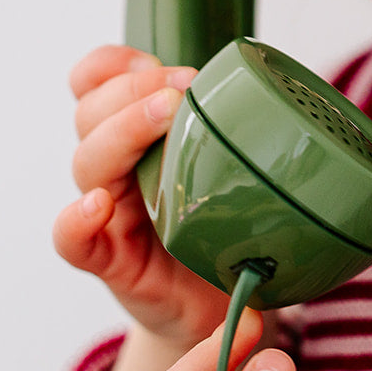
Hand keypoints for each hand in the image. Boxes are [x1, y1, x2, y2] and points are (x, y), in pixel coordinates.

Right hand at [52, 45, 231, 346]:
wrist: (223, 308)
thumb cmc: (230, 236)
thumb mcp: (240, 175)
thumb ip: (249, 139)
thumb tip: (299, 104)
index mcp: (140, 139)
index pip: (97, 84)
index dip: (116, 64)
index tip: (160, 62)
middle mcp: (118, 170)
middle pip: (91, 112)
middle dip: (135, 87)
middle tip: (186, 86)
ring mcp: (110, 215)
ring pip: (87, 161)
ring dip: (123, 129)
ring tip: (168, 114)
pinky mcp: (109, 261)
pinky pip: (72, 240)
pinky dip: (77, 221)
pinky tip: (100, 205)